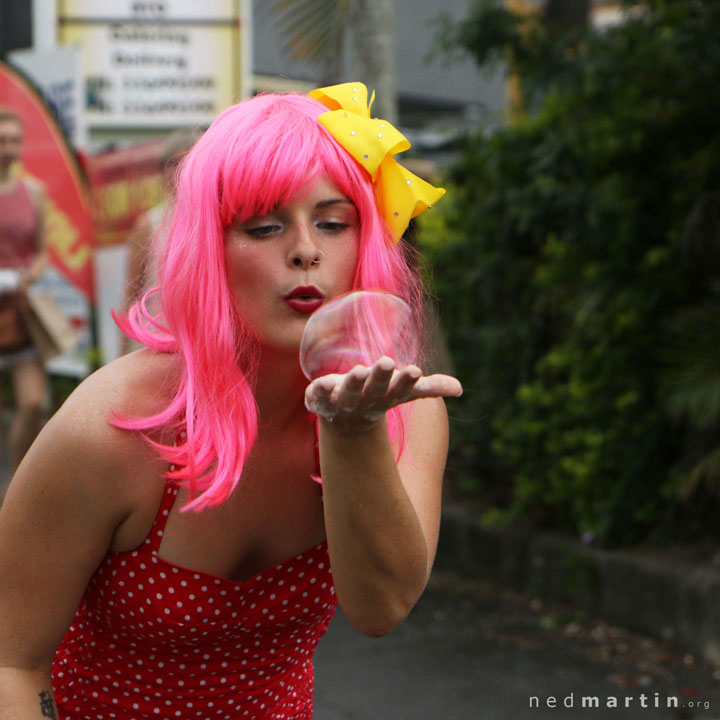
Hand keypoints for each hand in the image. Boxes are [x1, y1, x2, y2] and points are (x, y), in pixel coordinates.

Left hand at [304, 356, 462, 429]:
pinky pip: (318, 397)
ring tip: (359, 370)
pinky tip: (321, 383)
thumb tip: (459, 388)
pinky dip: (319, 391)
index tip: (414, 370)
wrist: (344, 421)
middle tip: (386, 361)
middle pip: (374, 390)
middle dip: (379, 378)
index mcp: (386, 398)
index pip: (399, 391)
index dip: (405, 381)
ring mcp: (342, 403)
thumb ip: (429, 387)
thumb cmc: (378, 397)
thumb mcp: (403, 391)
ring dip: (353, 383)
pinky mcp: (320, 400)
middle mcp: (365, 402)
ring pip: (348, 393)